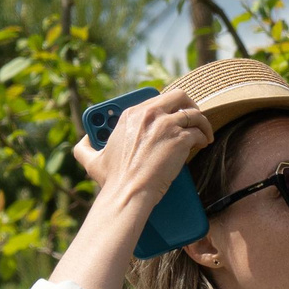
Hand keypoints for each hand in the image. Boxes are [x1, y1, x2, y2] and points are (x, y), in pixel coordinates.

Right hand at [72, 90, 210, 205]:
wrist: (129, 192)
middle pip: (179, 96)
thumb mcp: (92, 160)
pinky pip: (199, 131)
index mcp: (131, 114)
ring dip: (202, 123)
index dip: (169, 105)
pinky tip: (204, 143)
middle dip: (190, 105)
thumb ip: (85, 147)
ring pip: (194, 114)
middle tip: (194, 117)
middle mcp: (149, 114)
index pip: (157, 99)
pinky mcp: (179, 139)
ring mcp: (166, 125)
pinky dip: (204, 136)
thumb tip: (83, 140)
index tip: (174, 113)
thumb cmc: (113, 180)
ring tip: (204, 134)